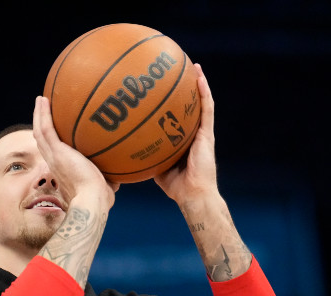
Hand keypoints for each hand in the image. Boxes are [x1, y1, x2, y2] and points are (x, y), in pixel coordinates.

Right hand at [32, 96, 118, 208]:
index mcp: (64, 170)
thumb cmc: (100, 199)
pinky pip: (45, 129)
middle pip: (43, 141)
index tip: (55, 132)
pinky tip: (43, 100)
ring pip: (40, 132)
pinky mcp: (56, 152)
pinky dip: (42, 114)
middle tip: (43, 110)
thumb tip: (119, 176)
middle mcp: (55, 163)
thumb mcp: (105, 187)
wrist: (93, 200)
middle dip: (41, 125)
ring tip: (40, 100)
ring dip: (39, 115)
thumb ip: (109, 179)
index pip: (54, 154)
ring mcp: (54, 157)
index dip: (52, 142)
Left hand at [154, 64, 217, 203]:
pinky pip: (207, 109)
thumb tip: (123, 149)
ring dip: (198, 84)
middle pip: (190, 106)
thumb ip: (144, 155)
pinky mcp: (207, 134)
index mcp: (183, 140)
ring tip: (193, 66)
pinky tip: (199, 77)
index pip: (178, 117)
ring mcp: (202, 132)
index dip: (172, 103)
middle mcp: (194, 133)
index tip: (162, 88)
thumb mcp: (155, 167)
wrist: (193, 195)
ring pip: (201, 103)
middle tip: (177, 70)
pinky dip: (204, 92)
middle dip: (185, 89)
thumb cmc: (175, 187)